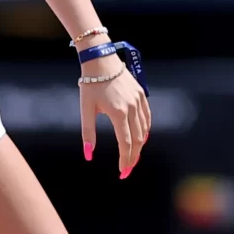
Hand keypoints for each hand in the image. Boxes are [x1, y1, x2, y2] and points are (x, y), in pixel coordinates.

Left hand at [80, 62, 150, 178]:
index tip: (122, 172)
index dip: (125, 160)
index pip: (125, 143)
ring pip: (145, 130)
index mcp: (118, 113)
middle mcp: (132, 108)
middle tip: (127, 170)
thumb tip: (88, 155)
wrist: (101, 61)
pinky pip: (147, 118)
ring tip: (132, 158)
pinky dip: (146, 131)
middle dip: (133, 157)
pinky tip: (141, 139)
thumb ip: (88, 133)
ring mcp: (139, 101)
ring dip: (140, 146)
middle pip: (138, 140)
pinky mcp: (142, 95)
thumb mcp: (86, 110)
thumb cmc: (91, 85)